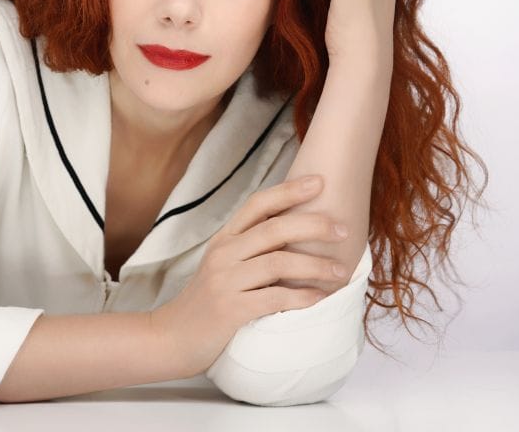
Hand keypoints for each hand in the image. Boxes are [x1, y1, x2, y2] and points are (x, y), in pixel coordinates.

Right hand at [150, 175, 350, 377]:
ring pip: (278, 262)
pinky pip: (273, 298)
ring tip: (341, 272)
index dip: (289, 191)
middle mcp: (223, 253)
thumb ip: (252, 247)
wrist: (174, 337)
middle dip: (314, 226)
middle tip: (344, 230)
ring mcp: (225, 280)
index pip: (258, 204)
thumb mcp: (224, 265)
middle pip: (274, 228)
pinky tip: (319, 298)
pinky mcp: (230, 309)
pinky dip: (301, 298)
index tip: (320, 181)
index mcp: (224, 238)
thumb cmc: (209, 300)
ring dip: (315, 266)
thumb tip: (298, 230)